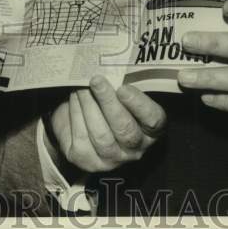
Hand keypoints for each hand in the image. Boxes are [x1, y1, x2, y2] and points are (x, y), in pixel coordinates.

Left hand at [45, 75, 165, 173]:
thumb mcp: (122, 92)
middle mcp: (136, 149)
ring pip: (101, 135)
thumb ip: (122, 84)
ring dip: (89, 106)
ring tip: (81, 86)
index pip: (152, 119)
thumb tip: (110, 67)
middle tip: (96, 80)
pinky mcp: (88, 161)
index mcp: (151, 130)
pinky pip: (81, 138)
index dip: (138, 104)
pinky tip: (75, 98)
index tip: (123, 88)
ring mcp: (112, 159)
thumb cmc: (109, 101)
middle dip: (108, 103)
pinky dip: (76, 114)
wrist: (83, 121)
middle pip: (124, 130)